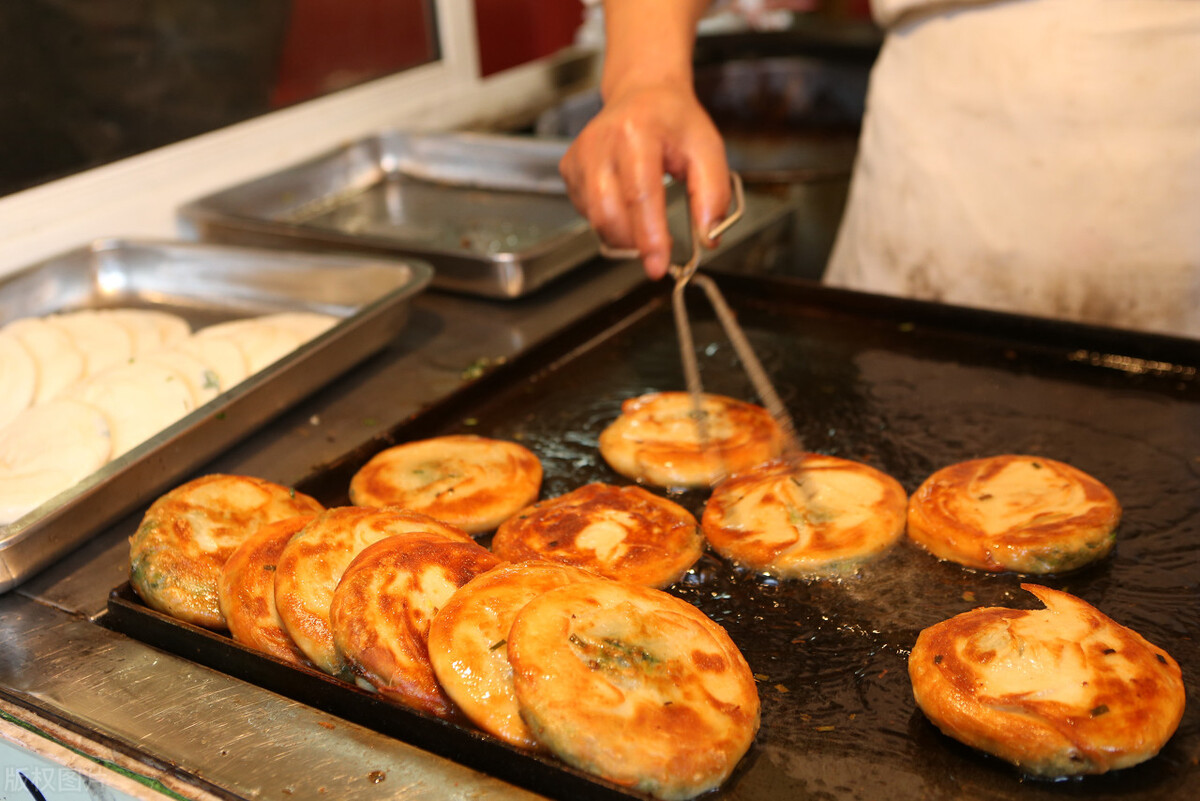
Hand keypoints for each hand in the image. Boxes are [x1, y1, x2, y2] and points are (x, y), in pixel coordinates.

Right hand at [559, 82, 731, 279]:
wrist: (642, 92)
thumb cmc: (674, 120)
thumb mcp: (708, 149)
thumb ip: (713, 195)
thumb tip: (707, 238)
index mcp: (637, 132)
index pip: (641, 195)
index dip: (649, 237)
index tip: (658, 266)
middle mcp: (600, 142)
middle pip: (609, 214)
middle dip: (635, 243)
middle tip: (658, 250)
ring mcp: (579, 155)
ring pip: (595, 219)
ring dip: (623, 235)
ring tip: (646, 222)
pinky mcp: (569, 168)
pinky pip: (586, 212)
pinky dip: (608, 221)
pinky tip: (625, 202)